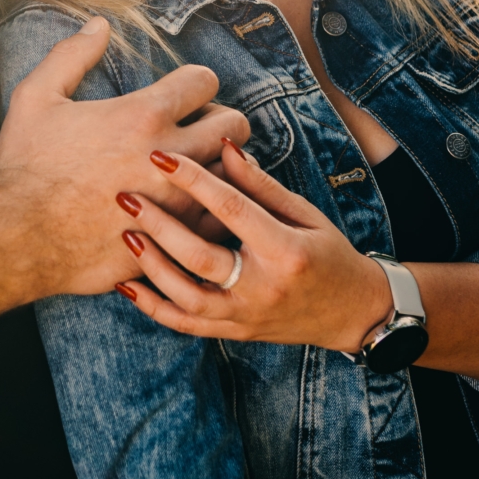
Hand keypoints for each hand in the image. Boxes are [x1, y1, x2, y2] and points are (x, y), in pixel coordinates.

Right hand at [0, 18, 250, 298]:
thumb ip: (71, 54)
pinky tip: (186, 204)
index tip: (178, 93)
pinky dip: (209, 208)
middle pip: (234, 124)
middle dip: (218, 118)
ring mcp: (175, 203)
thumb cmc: (24, 167)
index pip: (205, 80)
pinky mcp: (172, 240)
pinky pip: (217, 218)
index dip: (192, 82)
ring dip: (217, 163)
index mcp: (142, 115)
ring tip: (194, 165)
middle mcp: (170, 157)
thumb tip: (100, 24)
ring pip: (233, 173)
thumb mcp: (35, 97)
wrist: (17, 240)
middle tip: (194, 126)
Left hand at [115, 139, 391, 351]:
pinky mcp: (235, 333)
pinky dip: (153, 307)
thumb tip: (223, 146)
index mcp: (284, 251)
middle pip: (202, 257)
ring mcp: (247, 317)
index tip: (160, 155)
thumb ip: (259, 184)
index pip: (232, 209)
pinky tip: (127, 285)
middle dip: (161, 225)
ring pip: (188, 298)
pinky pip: (186, 325)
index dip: (194, 180)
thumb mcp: (303, 213)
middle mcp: (263, 288)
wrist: (351, 313)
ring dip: (152, 266)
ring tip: (126, 233)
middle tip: (126, 196)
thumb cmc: (327, 252)